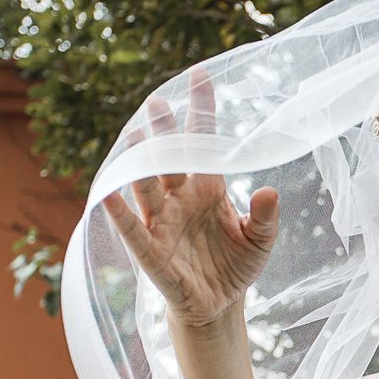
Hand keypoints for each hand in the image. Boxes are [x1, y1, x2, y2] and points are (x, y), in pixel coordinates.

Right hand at [101, 66, 280, 327]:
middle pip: (169, 158)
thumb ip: (265, 217)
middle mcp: (181, 198)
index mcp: (209, 188)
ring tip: (135, 135)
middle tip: (157, 101)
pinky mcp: (151, 251)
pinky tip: (109, 193)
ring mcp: (163, 222)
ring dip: (141, 162)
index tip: (200, 74)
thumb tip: (269, 191)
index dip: (201, 109)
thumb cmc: (237, 266)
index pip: (204, 142)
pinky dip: (120, 212)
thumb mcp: (259, 242)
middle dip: (163, 131)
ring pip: (147, 184)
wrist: (219, 304)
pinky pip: (133, 228)